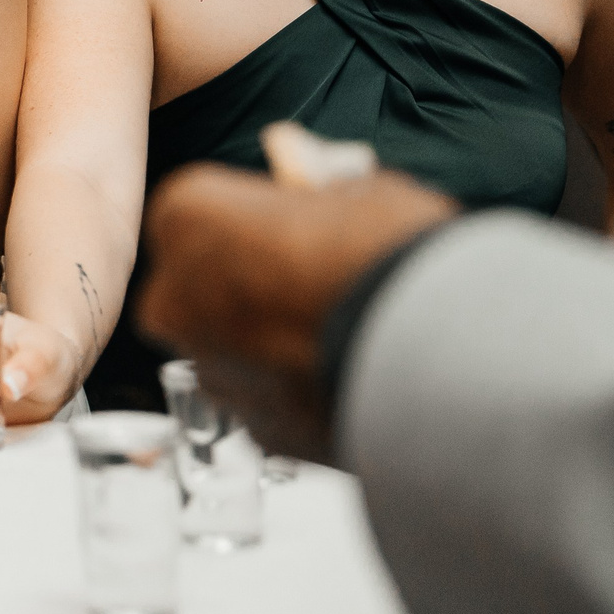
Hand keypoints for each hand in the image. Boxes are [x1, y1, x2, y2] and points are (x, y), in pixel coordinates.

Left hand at [137, 162, 455, 460]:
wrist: (438, 351)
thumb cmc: (392, 255)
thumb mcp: (357, 190)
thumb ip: (317, 192)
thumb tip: (317, 187)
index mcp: (185, 213)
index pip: (200, 211)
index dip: (249, 221)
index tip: (288, 228)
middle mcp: (175, 293)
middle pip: (201, 284)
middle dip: (245, 286)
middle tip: (313, 284)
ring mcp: (209, 366)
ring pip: (228, 348)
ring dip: (267, 344)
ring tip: (341, 334)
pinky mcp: (253, 427)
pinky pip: (267, 400)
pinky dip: (297, 392)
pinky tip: (350, 376)